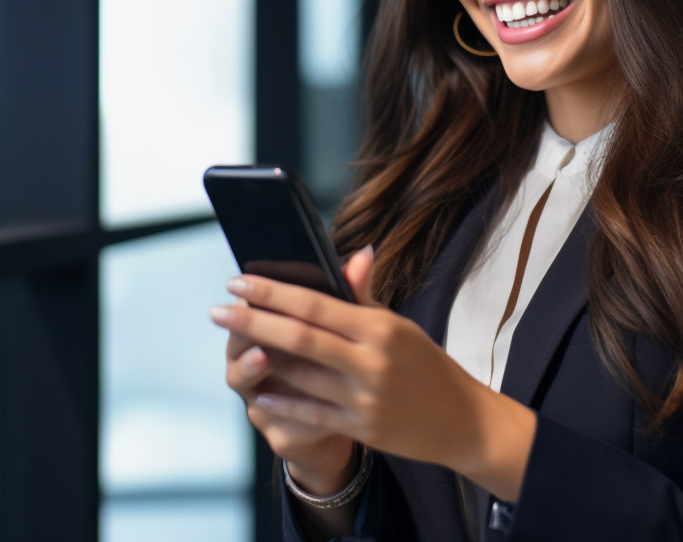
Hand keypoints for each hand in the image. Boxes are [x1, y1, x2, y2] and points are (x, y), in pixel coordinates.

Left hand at [211, 246, 534, 501]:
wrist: (463, 420)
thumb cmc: (426, 366)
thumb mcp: (399, 326)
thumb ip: (365, 296)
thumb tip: (354, 253)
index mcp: (380, 327)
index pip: (316, 303)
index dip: (272, 292)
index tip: (239, 281)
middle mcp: (373, 360)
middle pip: (300, 336)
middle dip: (253, 321)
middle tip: (218, 311)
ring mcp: (367, 398)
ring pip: (301, 376)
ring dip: (261, 360)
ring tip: (232, 345)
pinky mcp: (364, 429)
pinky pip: (313, 415)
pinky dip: (283, 404)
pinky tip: (259, 393)